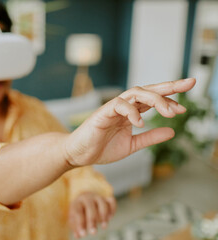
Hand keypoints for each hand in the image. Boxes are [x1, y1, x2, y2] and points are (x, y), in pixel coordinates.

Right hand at [63, 78, 195, 165]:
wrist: (79, 154)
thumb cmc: (101, 148)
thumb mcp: (132, 145)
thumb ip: (150, 138)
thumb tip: (172, 131)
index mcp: (131, 113)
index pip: (152, 100)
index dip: (169, 101)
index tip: (183, 109)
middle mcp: (124, 107)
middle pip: (148, 90)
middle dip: (169, 86)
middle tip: (190, 83)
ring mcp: (113, 108)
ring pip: (136, 93)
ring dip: (155, 99)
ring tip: (170, 112)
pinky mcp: (102, 113)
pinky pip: (119, 105)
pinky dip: (132, 112)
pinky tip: (141, 123)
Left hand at [69, 192, 115, 238]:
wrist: (84, 198)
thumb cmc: (79, 211)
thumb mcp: (74, 218)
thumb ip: (75, 227)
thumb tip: (78, 236)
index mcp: (77, 203)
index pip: (78, 213)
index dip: (80, 224)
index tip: (83, 234)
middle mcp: (88, 198)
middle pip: (90, 208)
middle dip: (92, 221)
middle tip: (93, 232)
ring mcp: (98, 197)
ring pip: (102, 204)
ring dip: (104, 215)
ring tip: (104, 226)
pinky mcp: (106, 198)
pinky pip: (111, 201)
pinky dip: (112, 209)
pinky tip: (110, 217)